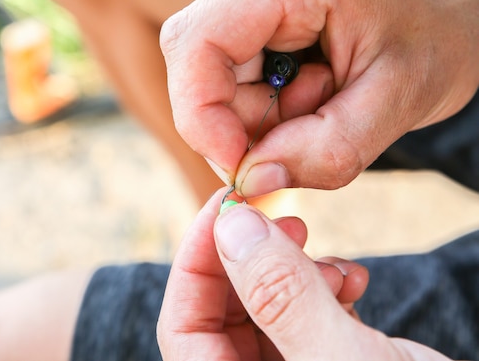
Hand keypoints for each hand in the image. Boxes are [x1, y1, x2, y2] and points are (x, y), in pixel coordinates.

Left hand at [157, 191, 451, 359]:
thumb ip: (281, 297)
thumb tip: (231, 227)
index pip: (182, 327)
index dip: (195, 260)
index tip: (225, 207)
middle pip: (223, 313)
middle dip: (250, 259)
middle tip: (284, 221)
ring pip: (267, 308)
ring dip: (295, 272)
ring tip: (333, 266)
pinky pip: (306, 317)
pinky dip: (325, 289)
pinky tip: (353, 281)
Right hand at [160, 0, 478, 196]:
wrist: (452, 1)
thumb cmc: (439, 35)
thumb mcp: (401, 100)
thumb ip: (328, 150)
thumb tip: (251, 179)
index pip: (197, 43)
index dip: (201, 115)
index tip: (241, 165)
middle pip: (198, 66)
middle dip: (240, 123)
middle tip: (305, 136)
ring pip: (212, 78)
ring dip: (260, 117)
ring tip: (326, 102)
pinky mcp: (252, 13)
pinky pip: (231, 77)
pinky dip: (265, 106)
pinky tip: (313, 92)